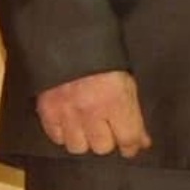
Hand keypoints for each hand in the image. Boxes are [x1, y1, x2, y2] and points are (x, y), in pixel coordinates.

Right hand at [35, 70, 150, 157]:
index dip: (132, 146)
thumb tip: (142, 140)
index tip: (133, 147)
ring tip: (88, 128)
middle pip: (102, 147)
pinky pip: (56, 138)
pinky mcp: (47, 111)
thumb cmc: (105, 59)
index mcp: (116, 100)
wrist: (70, 41)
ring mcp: (66, 113)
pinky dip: (64, 134)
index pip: (128, 138)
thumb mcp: (127, 81)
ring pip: (77, 147)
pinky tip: (71, 124)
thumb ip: (134, 112)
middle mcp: (91, 111)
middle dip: (108, 141)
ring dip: (85, 140)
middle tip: (109, 131)